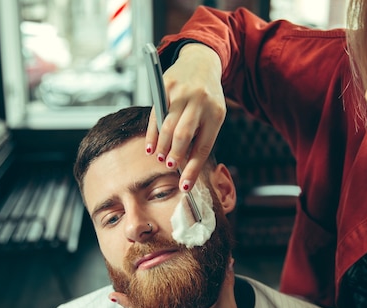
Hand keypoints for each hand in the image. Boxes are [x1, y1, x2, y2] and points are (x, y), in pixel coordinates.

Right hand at [146, 43, 226, 191]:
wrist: (202, 62)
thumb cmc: (207, 97)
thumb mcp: (212, 114)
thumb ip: (200, 135)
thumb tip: (185, 164)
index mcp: (216, 113)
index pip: (203, 146)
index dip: (193, 168)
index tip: (185, 186)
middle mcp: (199, 102)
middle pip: (183, 136)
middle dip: (175, 155)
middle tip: (169, 166)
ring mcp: (181, 93)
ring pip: (168, 126)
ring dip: (162, 146)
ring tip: (159, 157)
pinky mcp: (165, 86)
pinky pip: (156, 114)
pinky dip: (152, 133)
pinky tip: (150, 145)